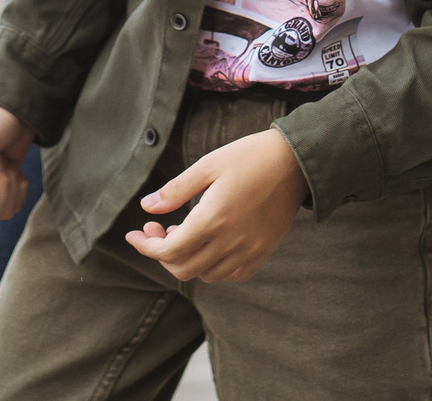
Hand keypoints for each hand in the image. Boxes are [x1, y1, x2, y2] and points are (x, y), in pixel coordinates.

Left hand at [124, 129, 305, 282]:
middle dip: (162, 253)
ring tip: (185, 232)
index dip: (146, 246)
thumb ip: (176, 190)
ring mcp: (249, 251)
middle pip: (184, 268)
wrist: (297, 161)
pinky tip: (210, 246)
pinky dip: (214, 268)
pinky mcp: (263, 252)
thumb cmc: (250, 156)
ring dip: (187, 260)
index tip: (134, 234)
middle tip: (158, 228)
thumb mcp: (208, 165)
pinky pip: (233, 275)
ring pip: (207, 275)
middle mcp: (230, 242)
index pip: (168, 250)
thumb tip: (147, 207)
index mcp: (212, 219)